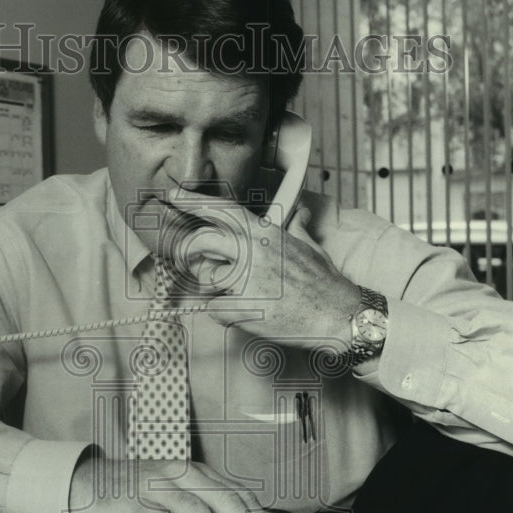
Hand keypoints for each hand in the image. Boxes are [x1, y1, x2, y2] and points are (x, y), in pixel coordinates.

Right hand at [68, 451, 285, 512]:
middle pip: (223, 500)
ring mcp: (156, 487)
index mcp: (197, 473)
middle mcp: (181, 475)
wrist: (91, 483)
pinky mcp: (133, 504)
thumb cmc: (143, 495)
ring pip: (195, 510)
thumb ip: (207, 510)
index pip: (238, 494)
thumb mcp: (179, 495)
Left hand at [163, 188, 359, 349]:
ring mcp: (247, 279)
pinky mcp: (244, 307)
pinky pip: (214, 310)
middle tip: (190, 263)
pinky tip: (249, 316)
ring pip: (207, 279)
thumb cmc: (326, 284)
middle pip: (203, 242)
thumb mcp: (310, 246)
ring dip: (217, 291)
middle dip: (190, 254)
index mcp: (266, 234)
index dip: (194, 202)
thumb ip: (298, 226)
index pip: (223, 210)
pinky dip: (226, 317)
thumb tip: (301, 212)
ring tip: (244, 298)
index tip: (174, 196)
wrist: (338, 315)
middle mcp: (253, 251)